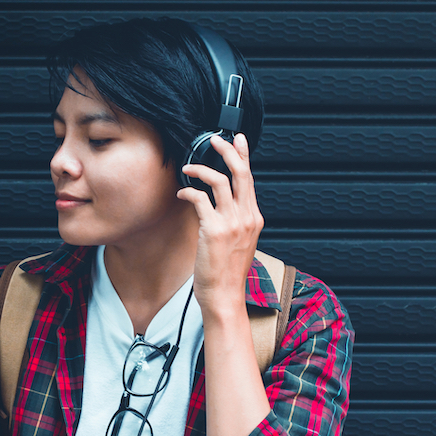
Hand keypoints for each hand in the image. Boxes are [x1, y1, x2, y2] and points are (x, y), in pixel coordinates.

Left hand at [176, 133, 263, 316]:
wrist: (224, 296)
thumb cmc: (226, 273)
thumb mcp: (238, 242)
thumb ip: (234, 220)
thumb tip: (217, 202)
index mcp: (254, 219)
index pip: (250, 180)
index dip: (244, 156)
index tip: (237, 140)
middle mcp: (247, 217)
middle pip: (241, 173)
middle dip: (228, 151)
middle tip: (215, 139)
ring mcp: (232, 223)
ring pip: (221, 180)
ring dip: (202, 169)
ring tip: (188, 166)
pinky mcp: (214, 229)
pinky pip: (200, 199)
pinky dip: (188, 191)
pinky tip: (181, 193)